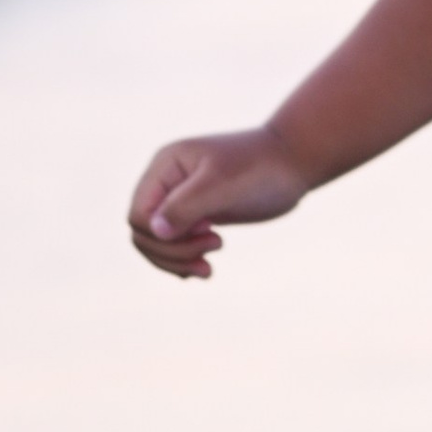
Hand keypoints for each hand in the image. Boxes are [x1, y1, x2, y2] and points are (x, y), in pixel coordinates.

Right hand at [127, 124, 312, 279]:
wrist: (292, 162)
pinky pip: (174, 245)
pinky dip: (185, 261)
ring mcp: (180, 200)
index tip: (206, 229)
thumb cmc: (260, 168)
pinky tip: (206, 268)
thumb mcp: (222, 185)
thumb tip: (154, 232)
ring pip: (156, 243)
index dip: (163, 235)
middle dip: (173, 251)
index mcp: (165, 166)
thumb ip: (185, 207)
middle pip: (143, 233)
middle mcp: (166, 182)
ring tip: (209, 269)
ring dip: (178, 261)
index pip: (139, 215)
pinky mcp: (196, 215)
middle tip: (215, 246)